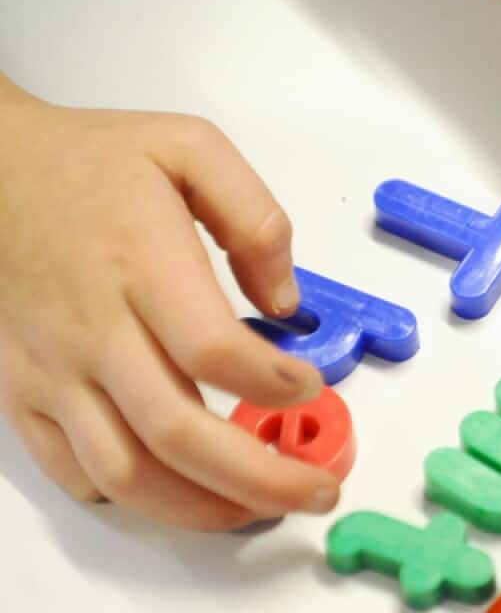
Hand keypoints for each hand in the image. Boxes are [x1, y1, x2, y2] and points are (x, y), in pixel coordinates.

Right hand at [0, 75, 337, 530]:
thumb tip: (286, 302)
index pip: (213, 350)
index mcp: (142, 265)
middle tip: (316, 490)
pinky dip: (130, 496)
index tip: (310, 387)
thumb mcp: (190, 147)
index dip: (274, 384)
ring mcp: (54, 369)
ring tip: (260, 508)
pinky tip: (178, 492)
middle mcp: (95, 329)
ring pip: (126, 470)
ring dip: (201, 506)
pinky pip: (73, 467)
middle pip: (177, 431)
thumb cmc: (90, 161)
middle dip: (259, 476)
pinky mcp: (25, 391)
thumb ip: (255, 218)